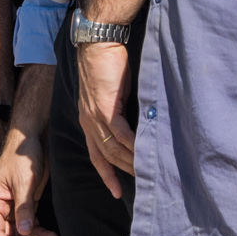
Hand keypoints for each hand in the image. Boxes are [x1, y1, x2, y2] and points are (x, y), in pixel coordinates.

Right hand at [0, 137, 56, 235]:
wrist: (33, 138)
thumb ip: (23, 208)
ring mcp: (14, 204)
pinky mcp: (26, 201)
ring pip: (21, 231)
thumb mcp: (23, 182)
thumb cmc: (21, 153)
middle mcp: (2, 204)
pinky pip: (30, 222)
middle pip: (9, 234)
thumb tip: (25, 230)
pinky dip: (39, 231)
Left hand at [76, 41, 137, 196]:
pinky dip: (133, 145)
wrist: (98, 44)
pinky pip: (121, 133)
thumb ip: (117, 112)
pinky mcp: (106, 107)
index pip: (96, 155)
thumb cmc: (106, 65)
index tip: (117, 191)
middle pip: (106, 156)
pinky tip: (145, 152)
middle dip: (123, 173)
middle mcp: (88, 122)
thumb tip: (135, 128)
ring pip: (113, 148)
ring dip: (131, 161)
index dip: (106, 174)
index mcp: (88, 120)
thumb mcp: (109, 94)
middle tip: (144, 184)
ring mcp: (95, 116)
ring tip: (149, 172)